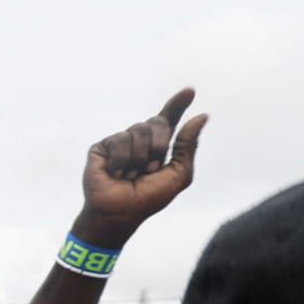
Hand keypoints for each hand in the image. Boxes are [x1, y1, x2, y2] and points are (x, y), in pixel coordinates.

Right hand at [72, 88, 205, 250]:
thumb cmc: (148, 199)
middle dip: (158, 146)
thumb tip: (202, 115)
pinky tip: (116, 174)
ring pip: (138, 130)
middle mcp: (139, 141)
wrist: (118, 213)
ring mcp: (119, 142)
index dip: (178, 104)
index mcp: (157, 146)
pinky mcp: (101, 147)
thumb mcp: (178, 175)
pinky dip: (122, 160)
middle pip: (157, 122)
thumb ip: (188, 146)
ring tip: (130, 175)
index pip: (169, 120)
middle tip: (149, 169)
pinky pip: (118, 140)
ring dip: (139, 158)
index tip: (189, 90)